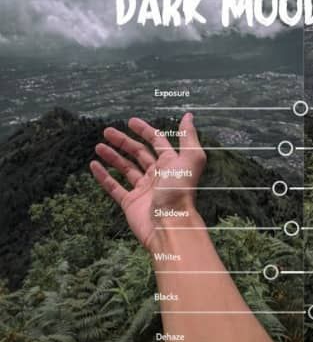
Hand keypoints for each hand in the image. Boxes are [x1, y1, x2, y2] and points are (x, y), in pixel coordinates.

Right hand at [90, 113, 206, 249]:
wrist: (170, 225)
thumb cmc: (179, 191)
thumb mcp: (190, 159)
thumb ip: (188, 137)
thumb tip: (188, 115)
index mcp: (171, 164)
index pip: (156, 142)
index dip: (145, 131)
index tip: (130, 121)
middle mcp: (157, 176)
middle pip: (138, 154)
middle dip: (123, 142)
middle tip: (107, 131)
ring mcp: (143, 190)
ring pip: (125, 169)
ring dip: (112, 157)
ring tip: (98, 146)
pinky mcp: (130, 204)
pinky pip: (114, 187)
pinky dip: (103, 176)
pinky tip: (93, 165)